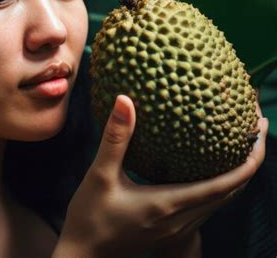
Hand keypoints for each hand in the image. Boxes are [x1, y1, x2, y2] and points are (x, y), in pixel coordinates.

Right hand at [53, 94, 267, 257]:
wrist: (84, 255)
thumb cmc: (90, 217)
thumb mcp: (100, 174)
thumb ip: (116, 138)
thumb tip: (124, 100)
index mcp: (169, 204)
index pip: (225, 185)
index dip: (249, 160)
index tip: (259, 131)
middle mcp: (181, 220)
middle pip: (232, 193)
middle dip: (250, 161)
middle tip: (255, 129)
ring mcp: (178, 228)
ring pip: (222, 202)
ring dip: (237, 175)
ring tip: (240, 145)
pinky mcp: (171, 230)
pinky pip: (207, 206)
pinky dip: (219, 186)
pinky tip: (209, 169)